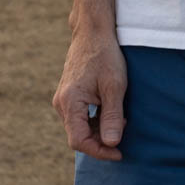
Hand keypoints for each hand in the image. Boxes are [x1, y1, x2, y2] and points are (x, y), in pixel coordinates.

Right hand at [52, 29, 127, 160]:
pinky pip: (79, 117)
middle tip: (123, 129)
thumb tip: (112, 144)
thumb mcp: (114, 86)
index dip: (99, 151)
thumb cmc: (105, 55)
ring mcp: (63, 99)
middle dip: (101, 139)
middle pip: (78, 136)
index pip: (79, 141)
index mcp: (70, 102)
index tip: (119, 152)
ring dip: (99, 130)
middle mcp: (61, 103)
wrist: (93, 32)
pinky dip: (94, 120)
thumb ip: (112, 116)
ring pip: (79, 127)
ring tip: (120, 118)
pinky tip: (110, 110)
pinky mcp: (68, 95)